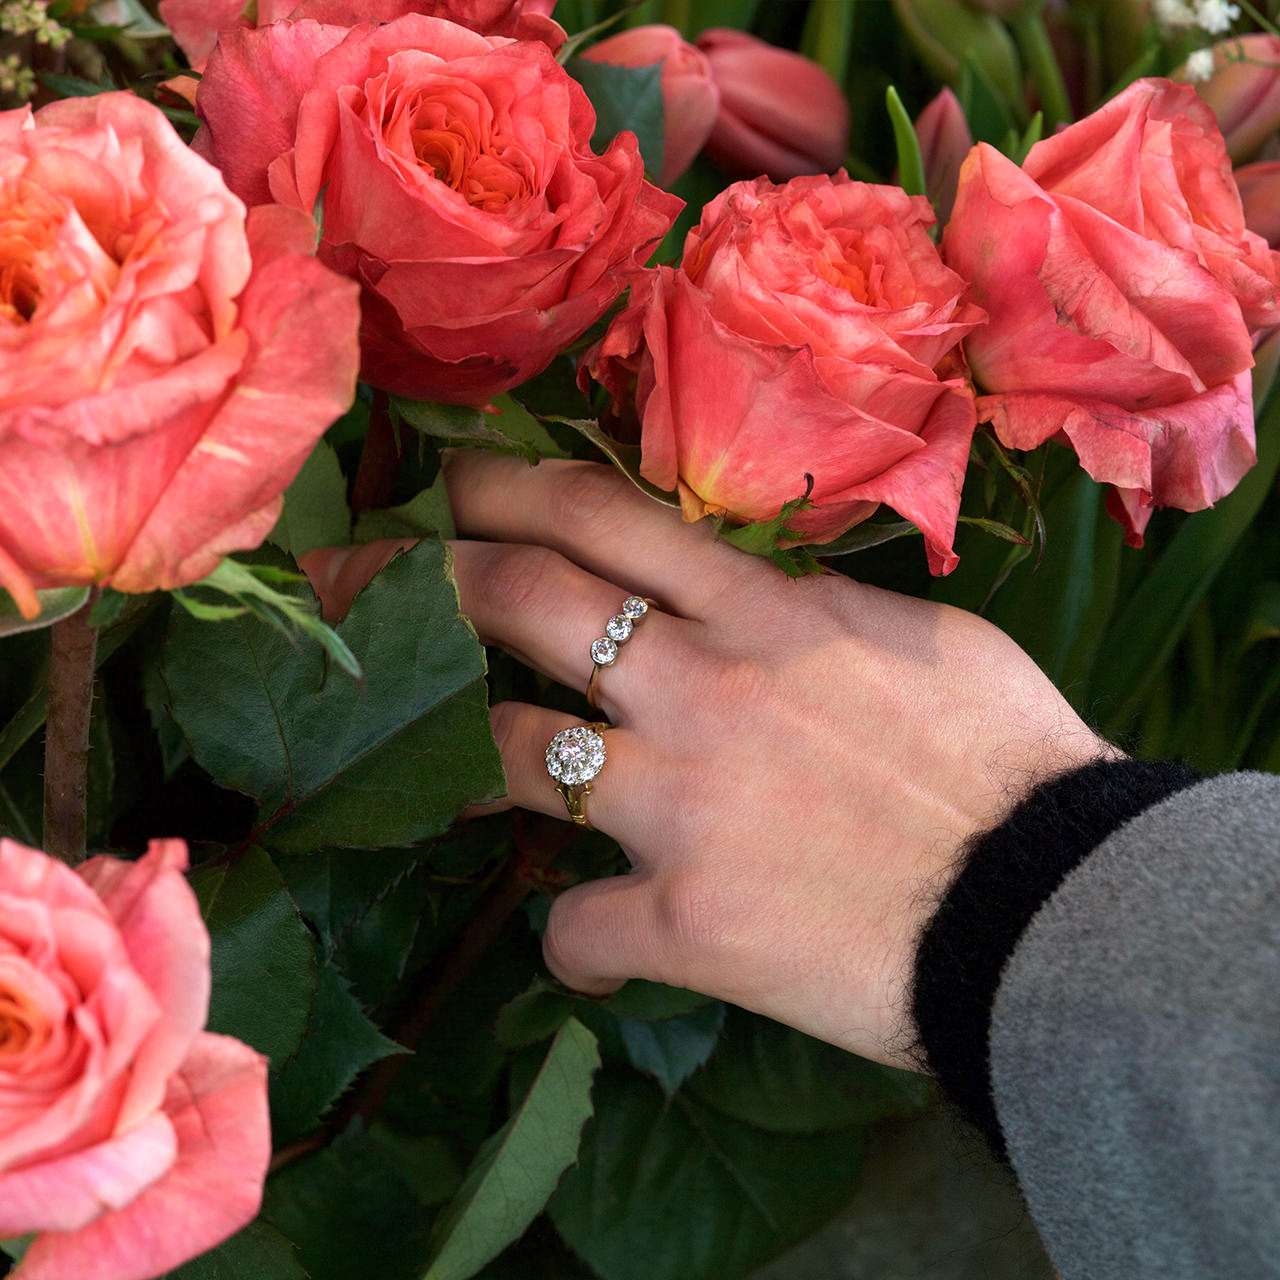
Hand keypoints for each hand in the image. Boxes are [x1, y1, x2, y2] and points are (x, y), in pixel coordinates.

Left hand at [311, 453, 1112, 1069]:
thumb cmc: (1011, 759)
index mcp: (765, 613)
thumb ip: (817, 614)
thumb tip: (761, 606)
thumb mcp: (918, 640)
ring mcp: (682, 803)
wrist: (1053, 904)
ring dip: (442, 761)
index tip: (450, 485)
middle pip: (521, 602)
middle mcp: (703, 688)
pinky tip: (582, 953)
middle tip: (352, 577)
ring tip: (394, 764)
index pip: (606, 521)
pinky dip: (571, 944)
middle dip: (416, 579)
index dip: (508, 491)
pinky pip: (578, 932)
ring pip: (509, 758)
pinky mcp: (686, 919)